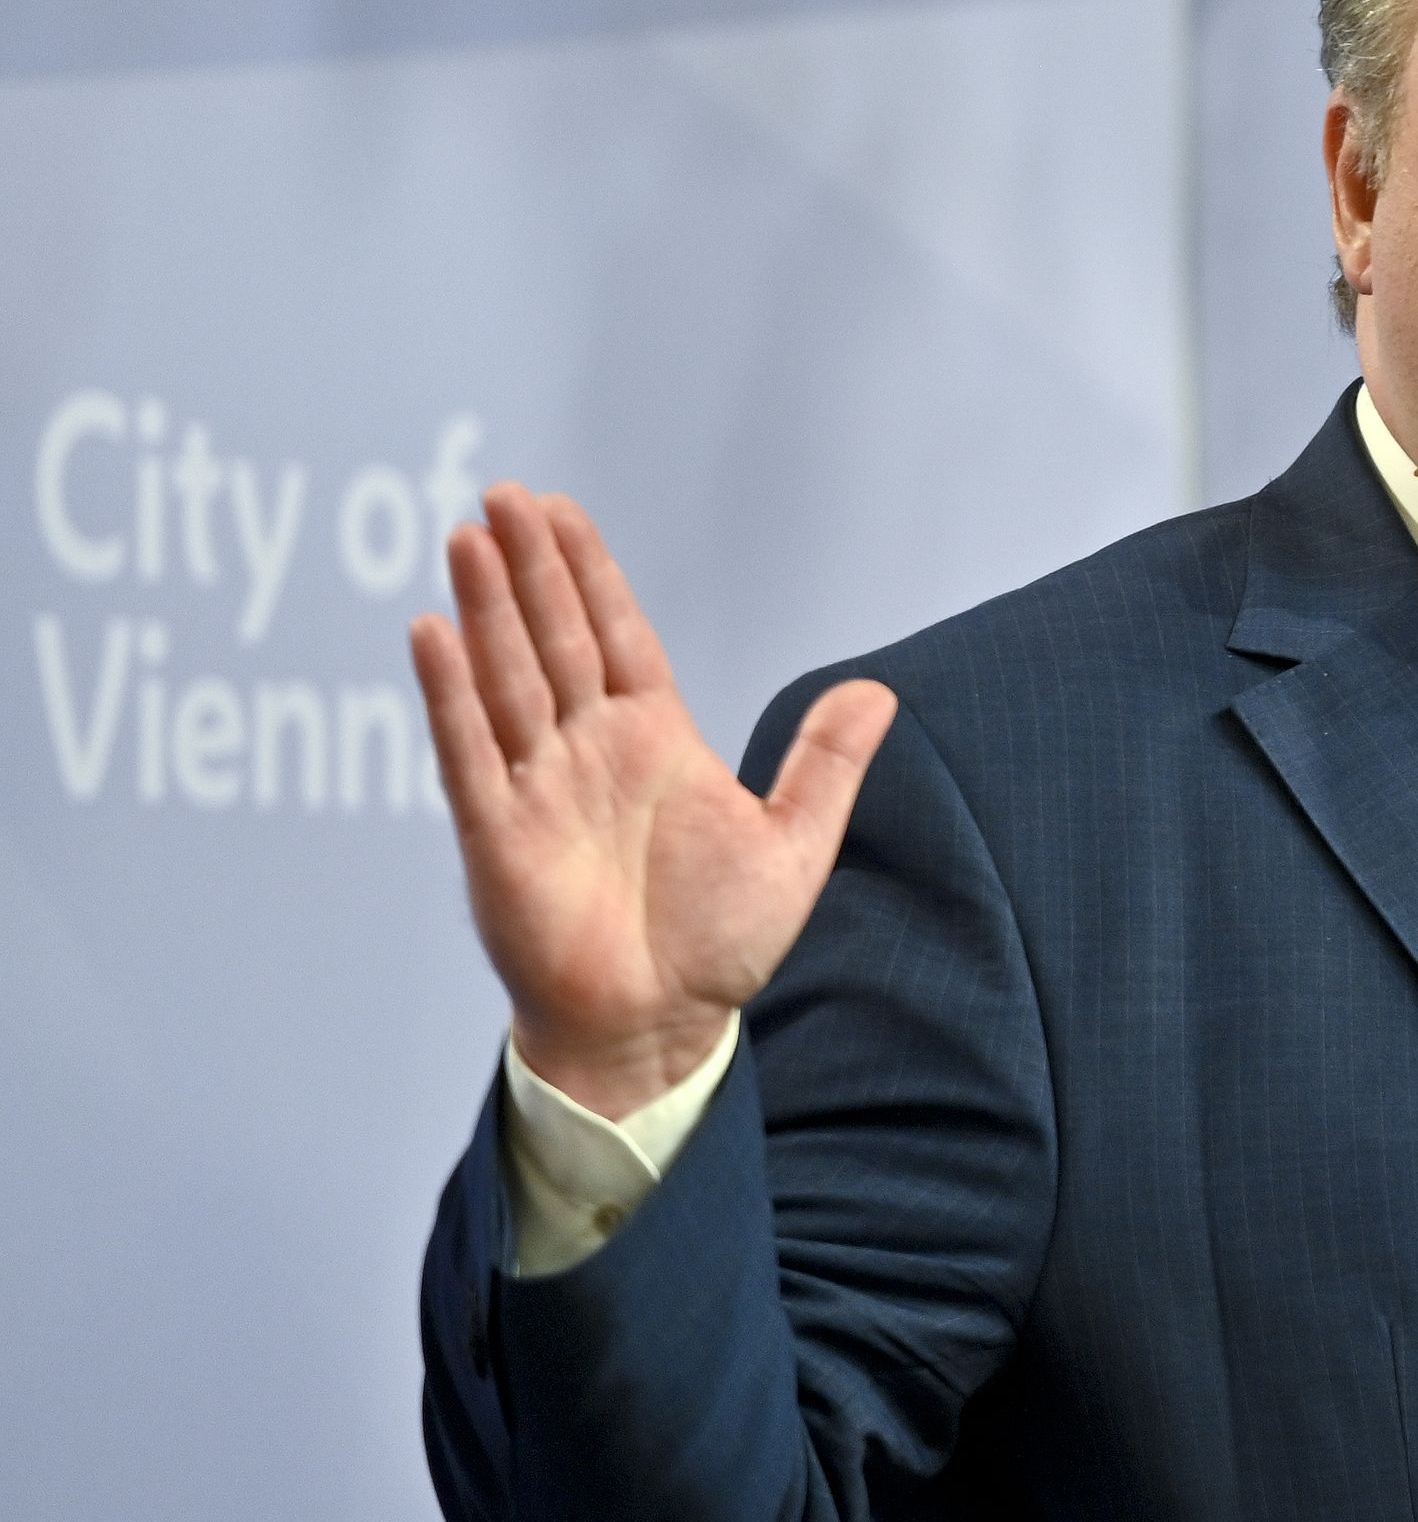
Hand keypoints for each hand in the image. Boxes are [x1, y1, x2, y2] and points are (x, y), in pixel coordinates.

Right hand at [410, 483, 892, 1120]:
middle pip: (555, 637)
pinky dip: (451, 695)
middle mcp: (588, 751)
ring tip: (468, 537)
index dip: (587, 572)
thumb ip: (827, 764)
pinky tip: (433, 633)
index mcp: (654, 739)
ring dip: (486, 610)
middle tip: (504, 493)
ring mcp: (538, 788)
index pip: (615, 633)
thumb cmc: (717, 943)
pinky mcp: (499, 835)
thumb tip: (881, 690)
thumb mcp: (795, 843)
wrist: (662, 1027)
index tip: (559, 511)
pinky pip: (469, 753)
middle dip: (531, 568)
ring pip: (508, 679)